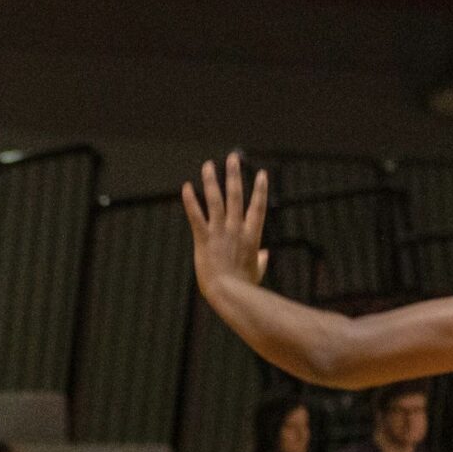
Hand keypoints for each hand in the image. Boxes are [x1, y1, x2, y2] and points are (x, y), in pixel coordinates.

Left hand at [180, 153, 269, 303]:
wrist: (229, 294)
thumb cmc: (244, 287)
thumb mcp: (256, 273)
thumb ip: (261, 261)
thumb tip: (265, 255)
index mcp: (252, 236)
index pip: (258, 206)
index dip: (260, 189)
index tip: (262, 174)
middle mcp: (236, 229)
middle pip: (236, 195)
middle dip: (234, 175)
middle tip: (232, 157)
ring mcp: (220, 232)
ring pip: (215, 200)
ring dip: (211, 181)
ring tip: (208, 165)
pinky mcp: (203, 239)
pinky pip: (196, 216)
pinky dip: (190, 201)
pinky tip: (186, 187)